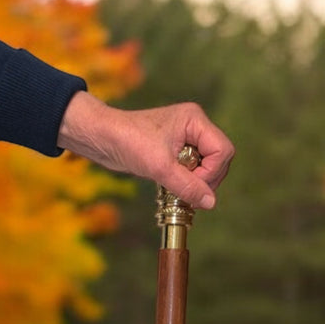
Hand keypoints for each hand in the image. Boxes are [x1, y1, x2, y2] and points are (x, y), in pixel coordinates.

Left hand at [56, 93, 233, 209]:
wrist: (102, 138)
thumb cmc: (128, 141)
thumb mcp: (160, 167)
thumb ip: (188, 186)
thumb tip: (210, 203)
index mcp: (195, 120)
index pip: (223, 150)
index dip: (211, 172)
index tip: (191, 184)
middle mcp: (194, 126)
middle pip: (219, 160)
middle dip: (206, 179)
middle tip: (185, 189)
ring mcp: (187, 138)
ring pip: (208, 167)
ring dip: (196, 183)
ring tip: (176, 188)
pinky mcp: (177, 150)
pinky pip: (194, 170)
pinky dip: (187, 182)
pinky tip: (173, 186)